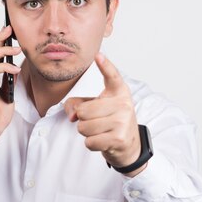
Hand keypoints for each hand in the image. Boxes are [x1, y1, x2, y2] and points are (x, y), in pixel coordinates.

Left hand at [64, 53, 143, 175]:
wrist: (129, 145)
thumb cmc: (110, 121)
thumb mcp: (96, 108)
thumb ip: (78, 105)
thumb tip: (72, 116)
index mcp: (119, 91)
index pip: (112, 76)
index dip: (105, 66)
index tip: (98, 56)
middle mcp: (123, 104)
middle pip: (84, 111)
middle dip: (83, 119)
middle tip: (96, 121)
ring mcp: (123, 121)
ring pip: (84, 127)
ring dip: (86, 132)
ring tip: (100, 131)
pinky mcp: (119, 138)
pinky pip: (90, 141)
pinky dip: (91, 143)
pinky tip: (103, 140)